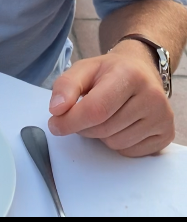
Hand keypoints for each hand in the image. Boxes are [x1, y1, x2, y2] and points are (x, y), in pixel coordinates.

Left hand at [48, 44, 174, 156]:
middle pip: (103, 129)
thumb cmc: (110, 72)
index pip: (96, 109)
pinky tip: (122, 124)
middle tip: (84, 113)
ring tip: (107, 115)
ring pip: (116, 144)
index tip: (55, 124)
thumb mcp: (84, 69)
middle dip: (85, 127)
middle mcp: (151, 95)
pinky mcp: (166, 134)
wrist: (141, 70)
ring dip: (102, 135)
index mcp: (129, 74)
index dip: (71, 121)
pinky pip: (129, 152)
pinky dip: (118, 143)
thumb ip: (66, 86)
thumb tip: (57, 110)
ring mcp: (162, 116)